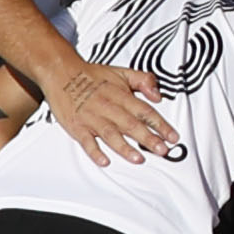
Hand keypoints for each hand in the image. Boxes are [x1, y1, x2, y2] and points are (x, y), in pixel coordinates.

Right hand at [50, 55, 179, 163]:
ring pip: (111, 134)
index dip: (160, 124)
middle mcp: (108, 107)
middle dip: (148, 138)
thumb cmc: (93, 75)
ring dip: (125, 148)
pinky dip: (94, 152)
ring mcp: (91, 118)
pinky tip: (104, 161)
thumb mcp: (122, 72)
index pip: (145, 111)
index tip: (172, 136)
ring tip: (138, 158)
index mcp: (121, 95)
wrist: (61, 73)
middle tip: (162, 150)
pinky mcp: (76, 126)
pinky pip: (86, 141)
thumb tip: (158, 95)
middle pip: (131, 125)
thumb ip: (144, 80)